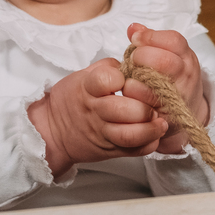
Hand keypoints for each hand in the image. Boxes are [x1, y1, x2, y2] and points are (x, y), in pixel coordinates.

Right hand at [27, 58, 168, 177]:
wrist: (53, 131)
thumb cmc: (75, 98)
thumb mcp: (84, 75)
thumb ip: (108, 67)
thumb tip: (133, 63)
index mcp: (87, 88)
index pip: (106, 80)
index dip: (120, 77)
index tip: (126, 77)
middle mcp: (95, 111)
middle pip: (122, 110)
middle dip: (143, 104)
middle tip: (154, 100)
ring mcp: (103, 133)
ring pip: (129, 134)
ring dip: (150, 128)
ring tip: (161, 121)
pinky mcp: (110, 150)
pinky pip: (133, 151)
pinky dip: (148, 144)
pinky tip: (156, 135)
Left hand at [120, 23, 209, 154]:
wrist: (186, 111)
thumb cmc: (171, 76)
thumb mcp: (168, 54)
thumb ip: (150, 39)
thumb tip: (132, 27)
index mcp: (187, 57)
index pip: (174, 40)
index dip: (151, 37)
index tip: (135, 39)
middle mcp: (186, 76)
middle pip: (165, 61)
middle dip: (142, 57)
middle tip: (132, 59)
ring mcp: (179, 97)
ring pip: (155, 85)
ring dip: (136, 79)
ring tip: (130, 78)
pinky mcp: (168, 116)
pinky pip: (148, 107)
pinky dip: (135, 99)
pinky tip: (130, 93)